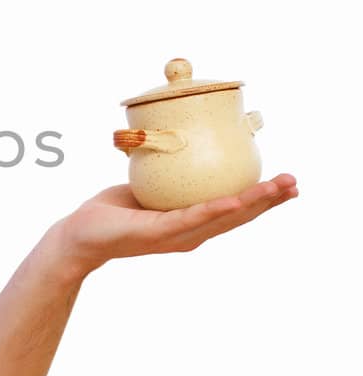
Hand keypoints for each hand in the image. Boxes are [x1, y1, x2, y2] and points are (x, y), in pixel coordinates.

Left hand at [54, 173, 298, 275]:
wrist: (80, 235)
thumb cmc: (114, 211)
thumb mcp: (151, 186)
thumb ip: (173, 173)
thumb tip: (186, 140)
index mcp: (192, 223)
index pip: (235, 210)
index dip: (262, 199)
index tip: (287, 185)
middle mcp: (190, 233)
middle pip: (238, 215)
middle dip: (269, 200)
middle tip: (295, 184)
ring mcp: (177, 236)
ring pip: (223, 216)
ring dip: (254, 202)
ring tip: (279, 188)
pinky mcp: (159, 233)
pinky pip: (192, 217)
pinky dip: (216, 208)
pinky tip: (237, 199)